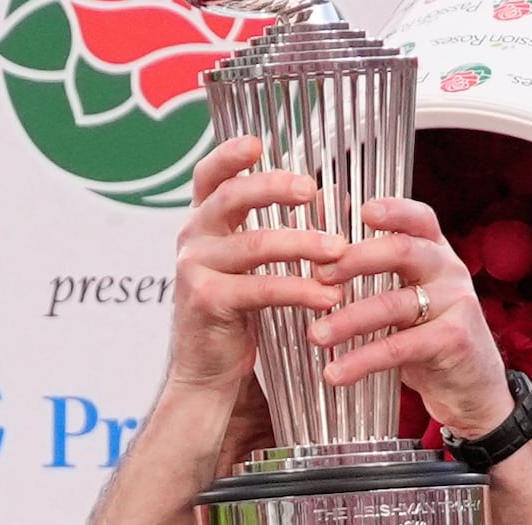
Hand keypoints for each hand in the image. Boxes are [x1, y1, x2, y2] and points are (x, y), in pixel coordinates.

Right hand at [165, 138, 345, 407]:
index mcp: (202, 223)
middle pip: (232, 198)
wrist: (207, 373)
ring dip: (302, 244)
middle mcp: (192, 238)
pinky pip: (260, 288)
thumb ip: (282, 230)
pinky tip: (328, 296)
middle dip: (275, 189)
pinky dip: (299, 290)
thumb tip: (331, 195)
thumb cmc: (236, 315)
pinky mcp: (206, 302)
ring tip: (340, 251)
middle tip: (312, 190)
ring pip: (254, 244)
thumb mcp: (254, 266)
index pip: (208, 177)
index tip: (257, 143)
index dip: (229, 155)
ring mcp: (194, 269)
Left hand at [309, 197, 514, 437]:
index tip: (361, 210)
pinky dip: (362, 360)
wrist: (471, 389)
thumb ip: (370, 264)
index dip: (393, 210)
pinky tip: (335, 373)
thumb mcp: (401, 296)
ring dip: (349, 320)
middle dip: (356, 259)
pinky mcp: (454, 340)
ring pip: (394, 304)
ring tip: (315, 335)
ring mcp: (456, 303)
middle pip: (403, 251)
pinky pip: (400, 347)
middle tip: (318, 274)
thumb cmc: (426, 336)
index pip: (418, 219)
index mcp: (435, 252)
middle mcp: (449, 269)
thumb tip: (323, 219)